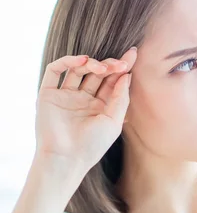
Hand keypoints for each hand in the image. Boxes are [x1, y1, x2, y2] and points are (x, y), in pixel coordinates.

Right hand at [34, 47, 136, 174]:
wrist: (66, 158)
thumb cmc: (92, 145)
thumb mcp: (114, 121)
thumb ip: (121, 98)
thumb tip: (126, 74)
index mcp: (99, 107)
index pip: (111, 81)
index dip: (121, 68)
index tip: (133, 54)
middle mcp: (82, 99)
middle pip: (96, 73)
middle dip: (109, 65)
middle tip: (119, 64)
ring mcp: (65, 96)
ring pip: (78, 69)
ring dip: (91, 63)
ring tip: (101, 67)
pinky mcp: (48, 94)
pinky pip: (55, 71)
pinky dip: (67, 61)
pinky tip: (82, 61)